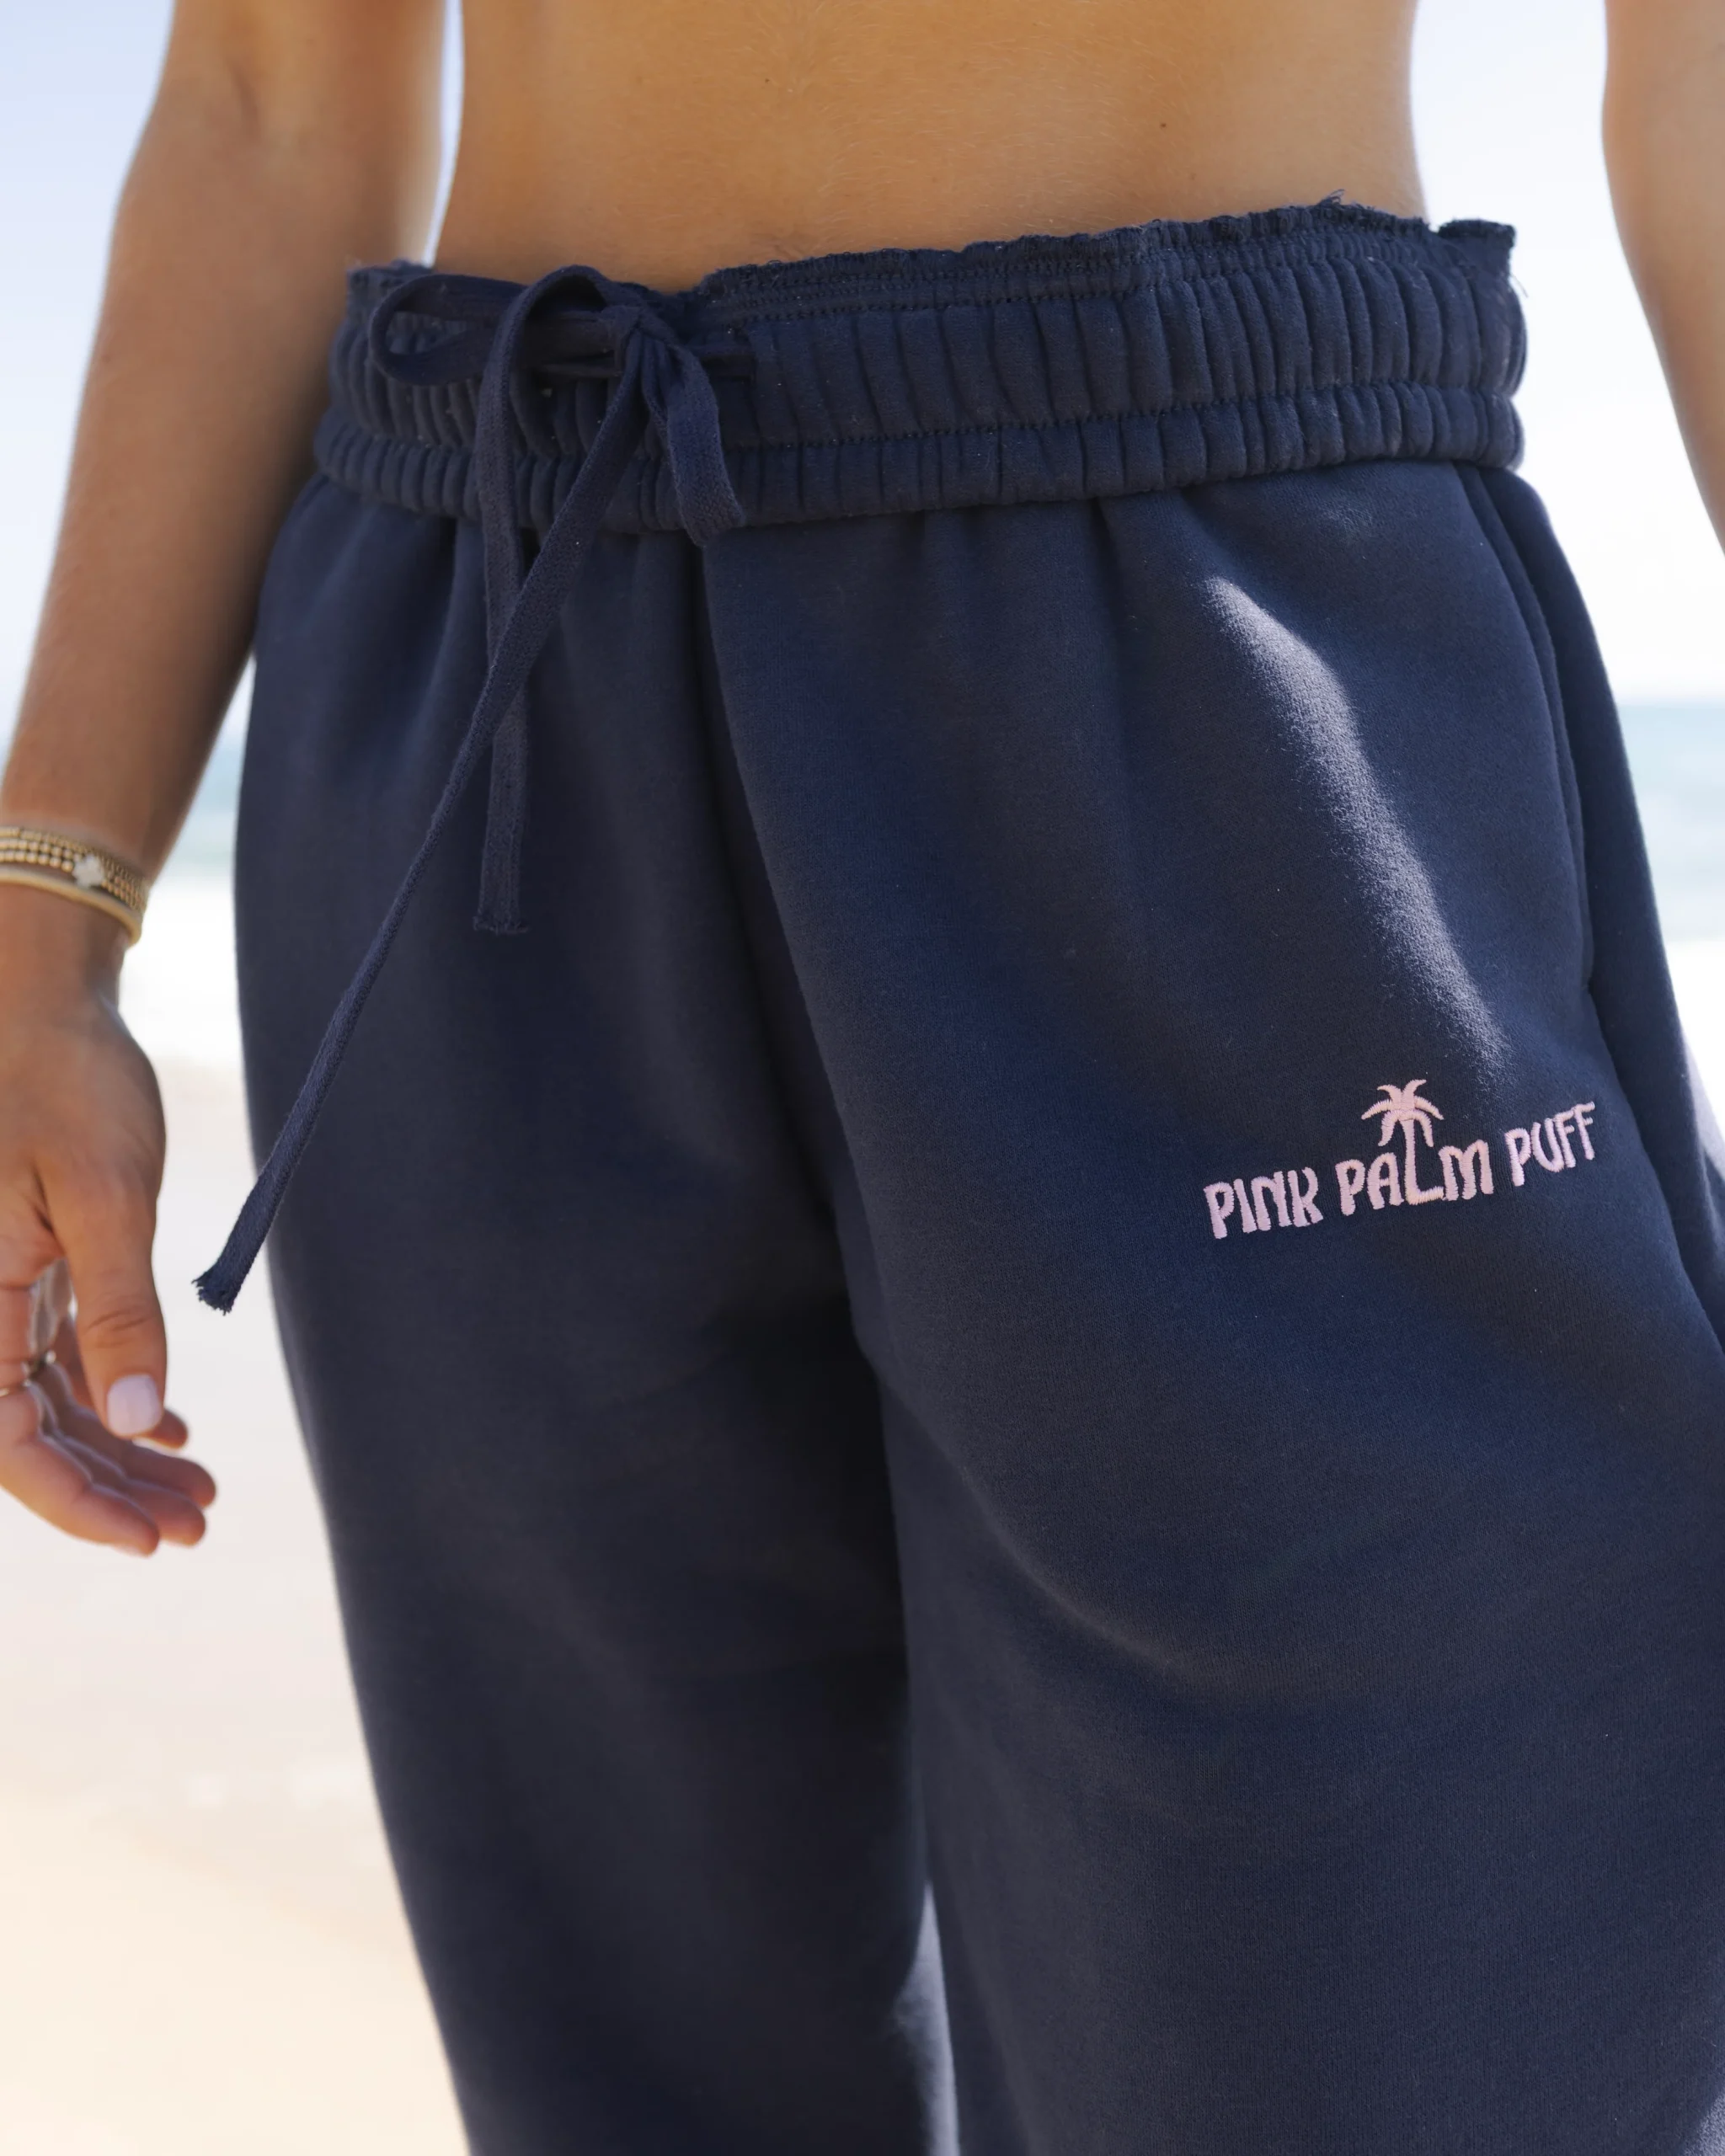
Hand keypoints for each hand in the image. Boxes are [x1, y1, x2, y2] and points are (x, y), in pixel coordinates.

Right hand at [0, 887, 215, 1553]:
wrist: (37, 994)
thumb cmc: (63, 1077)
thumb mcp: (104, 1194)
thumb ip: (118, 1313)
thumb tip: (134, 1421)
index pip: (2, 1443)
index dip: (74, 1503)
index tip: (153, 1540)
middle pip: (24, 1435)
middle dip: (109, 1490)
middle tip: (198, 1524)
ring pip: (43, 1403)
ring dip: (117, 1450)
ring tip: (201, 1490)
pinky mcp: (18, 1269)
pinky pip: (51, 1359)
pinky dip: (109, 1395)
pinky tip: (169, 1427)